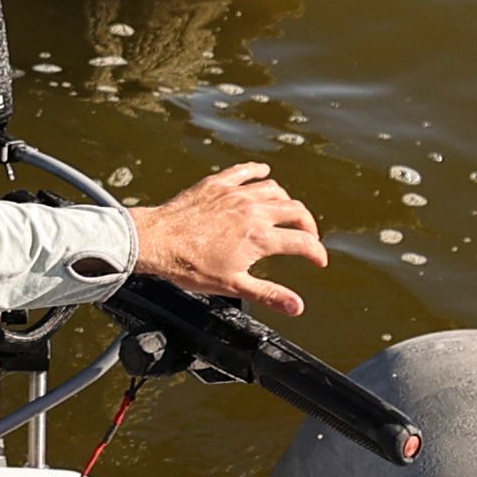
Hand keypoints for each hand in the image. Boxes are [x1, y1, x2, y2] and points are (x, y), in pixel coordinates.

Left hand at [130, 161, 329, 317]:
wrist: (157, 241)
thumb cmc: (190, 266)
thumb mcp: (233, 286)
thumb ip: (269, 294)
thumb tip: (297, 306)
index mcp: (260, 237)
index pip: (302, 242)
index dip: (316, 252)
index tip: (319, 260)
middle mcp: (253, 210)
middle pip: (296, 210)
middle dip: (308, 225)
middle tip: (307, 235)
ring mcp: (236, 194)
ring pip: (274, 189)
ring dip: (286, 201)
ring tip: (286, 212)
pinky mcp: (218, 184)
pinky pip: (245, 171)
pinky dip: (259, 172)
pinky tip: (263, 173)